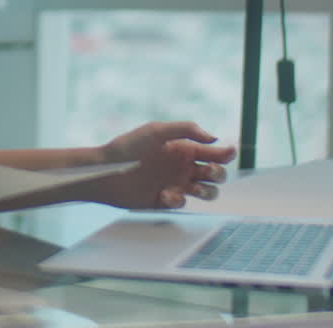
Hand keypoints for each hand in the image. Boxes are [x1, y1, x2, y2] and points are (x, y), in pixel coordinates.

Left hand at [90, 121, 235, 209]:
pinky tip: (164, 193)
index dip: (226, 153)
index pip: (214, 152)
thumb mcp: (156, 130)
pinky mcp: (166, 200)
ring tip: (193, 187)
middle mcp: (183, 166)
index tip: (227, 154)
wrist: (106, 171)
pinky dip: (178, 199)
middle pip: (217, 174)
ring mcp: (176, 184)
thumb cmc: (128, 147)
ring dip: (207, 191)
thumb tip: (213, 137)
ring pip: (207, 192)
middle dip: (218, 173)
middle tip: (206, 171)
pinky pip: (183, 202)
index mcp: (184, 148)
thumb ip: (186, 129)